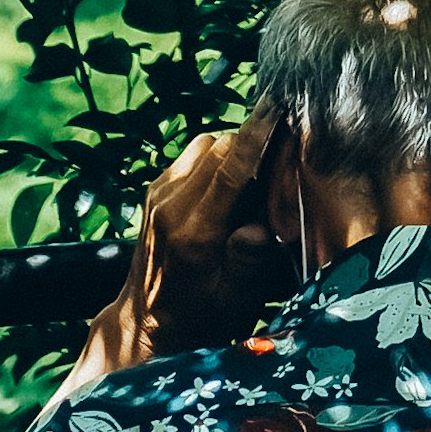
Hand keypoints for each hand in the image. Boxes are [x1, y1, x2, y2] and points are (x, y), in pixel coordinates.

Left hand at [62, 125, 290, 395]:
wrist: (145, 325)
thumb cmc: (201, 318)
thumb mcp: (234, 300)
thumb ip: (249, 260)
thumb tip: (264, 225)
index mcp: (192, 231)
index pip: (229, 168)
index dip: (256, 135)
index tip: (278, 105)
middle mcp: (169, 205)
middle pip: (218, 146)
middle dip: (253, 142)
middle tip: (285, 157)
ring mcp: (158, 194)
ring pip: (204, 145)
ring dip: (234, 149)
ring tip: (259, 174)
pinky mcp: (155, 191)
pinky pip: (193, 156)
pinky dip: (218, 159)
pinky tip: (235, 183)